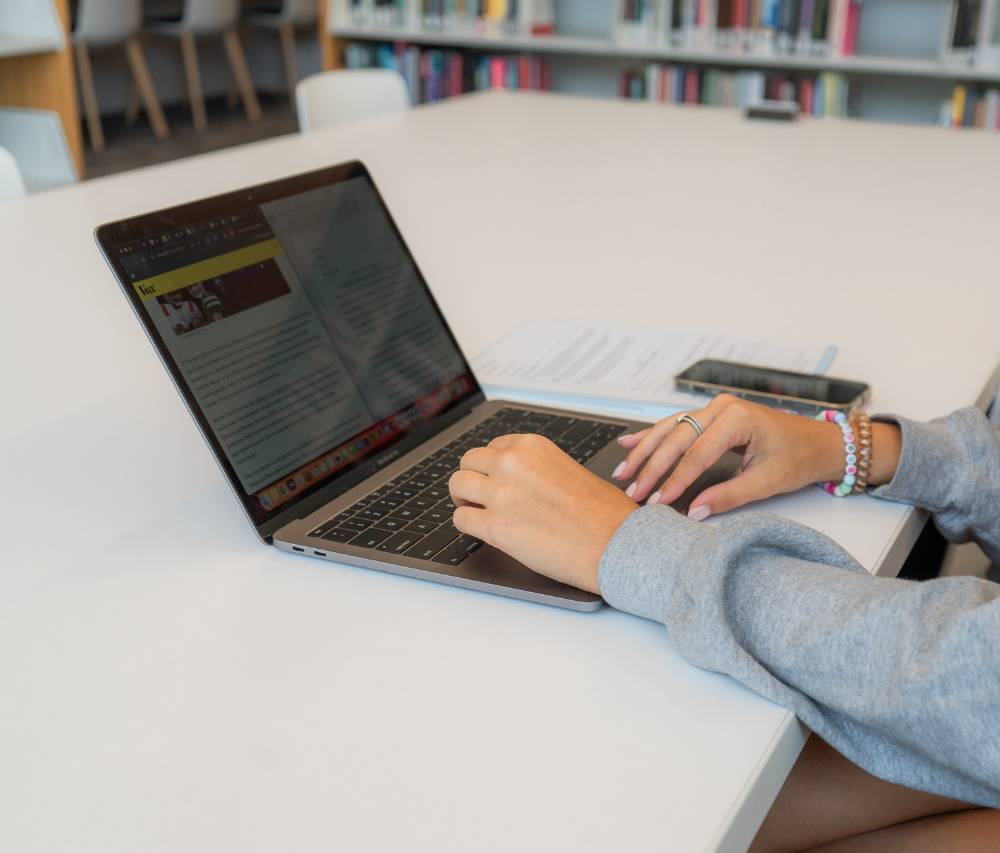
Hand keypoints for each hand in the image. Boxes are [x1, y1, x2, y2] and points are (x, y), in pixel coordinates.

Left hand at [448, 434, 637, 593]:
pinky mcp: (496, 528)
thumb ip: (538, 468)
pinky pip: (460, 519)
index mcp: (532, 446)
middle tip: (480, 495)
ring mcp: (501, 495)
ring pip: (457, 485)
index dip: (492, 466)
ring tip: (476, 510)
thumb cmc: (605, 513)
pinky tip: (482, 531)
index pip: (493, 447)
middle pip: (469, 461)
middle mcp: (512, 464)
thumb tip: (518, 480)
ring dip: (463, 498)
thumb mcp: (570, 469)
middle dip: (473, 479)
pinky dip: (466, 525)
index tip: (497, 480)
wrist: (617, 545)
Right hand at [613, 395, 900, 518]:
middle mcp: (721, 407)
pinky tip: (628, 443)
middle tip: (632, 492)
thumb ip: (729, 496)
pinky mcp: (711, 414)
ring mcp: (714, 408)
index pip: (696, 454)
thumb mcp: (767, 482)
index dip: (674, 480)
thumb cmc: (799, 459)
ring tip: (623, 473)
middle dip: (652, 468)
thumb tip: (694, 512)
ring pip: (669, 430)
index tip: (657, 502)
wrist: (821, 442)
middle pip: (676, 439)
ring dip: (645, 452)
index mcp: (736, 419)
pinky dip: (651, 436)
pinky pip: (675, 425)